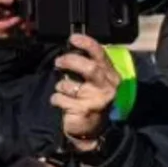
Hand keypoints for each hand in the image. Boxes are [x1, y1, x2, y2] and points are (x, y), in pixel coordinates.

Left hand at [52, 34, 120, 149]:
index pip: (101, 55)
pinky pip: (60, 99)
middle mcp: (107, 86)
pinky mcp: (84, 110)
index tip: (73, 38)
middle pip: (89, 67)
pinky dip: (56, 99)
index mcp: (111, 75)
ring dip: (60, 86)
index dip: (87, 44)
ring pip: (69, 85)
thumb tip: (73, 49)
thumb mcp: (96, 81)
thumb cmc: (92, 99)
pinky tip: (63, 103)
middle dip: (70, 61)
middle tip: (59, 62)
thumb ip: (90, 65)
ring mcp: (96, 99)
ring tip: (64, 91)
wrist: (93, 128)